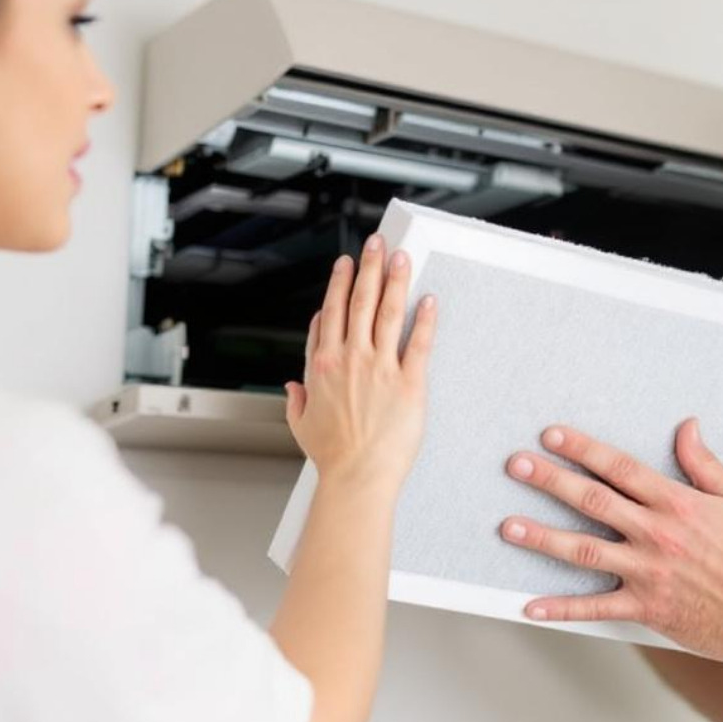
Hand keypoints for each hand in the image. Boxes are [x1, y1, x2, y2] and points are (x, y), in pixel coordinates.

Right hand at [285, 234, 437, 491]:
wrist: (358, 477)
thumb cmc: (333, 457)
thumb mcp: (301, 425)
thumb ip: (297, 399)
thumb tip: (293, 385)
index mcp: (322, 367)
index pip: (329, 315)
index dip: (337, 286)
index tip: (343, 267)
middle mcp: (350, 360)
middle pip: (358, 302)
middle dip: (367, 268)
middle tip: (375, 244)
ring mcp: (380, 368)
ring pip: (386, 312)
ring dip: (394, 280)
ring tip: (400, 257)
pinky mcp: (409, 383)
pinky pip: (417, 342)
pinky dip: (424, 318)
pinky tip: (429, 300)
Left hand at [501, 419, 722, 665]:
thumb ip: (706, 464)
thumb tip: (688, 428)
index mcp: (679, 503)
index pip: (620, 468)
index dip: (583, 449)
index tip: (553, 436)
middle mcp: (657, 534)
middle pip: (592, 501)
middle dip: (550, 480)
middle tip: (517, 465)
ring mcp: (649, 573)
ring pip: (584, 551)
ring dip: (542, 537)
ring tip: (509, 526)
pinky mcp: (648, 609)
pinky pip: (596, 609)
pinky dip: (561, 609)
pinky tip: (531, 606)